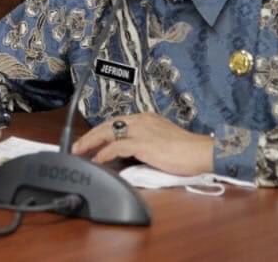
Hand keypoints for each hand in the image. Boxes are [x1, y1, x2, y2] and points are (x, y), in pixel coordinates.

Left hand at [72, 112, 213, 175]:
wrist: (202, 152)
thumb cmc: (187, 151)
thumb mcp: (161, 141)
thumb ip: (145, 142)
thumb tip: (129, 154)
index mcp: (145, 118)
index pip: (116, 122)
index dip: (100, 131)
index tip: (90, 139)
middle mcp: (141, 120)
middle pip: (107, 124)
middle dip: (90, 135)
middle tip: (75, 145)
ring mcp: (141, 131)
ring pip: (108, 132)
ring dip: (90, 142)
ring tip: (79, 151)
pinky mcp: (143, 144)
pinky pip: (117, 146)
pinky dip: (104, 153)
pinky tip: (97, 160)